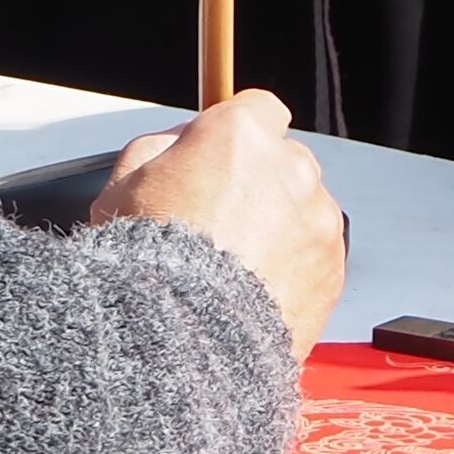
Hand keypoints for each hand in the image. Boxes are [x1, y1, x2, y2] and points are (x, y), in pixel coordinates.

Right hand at [104, 89, 348, 347]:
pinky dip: (294, 270)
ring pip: (303, 210)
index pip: (257, 109)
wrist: (182, 343)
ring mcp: (318, 218)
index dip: (235, 138)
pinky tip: (253, 293)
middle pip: (283, 162)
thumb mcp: (121, 186)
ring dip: (279, 229)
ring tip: (233, 271)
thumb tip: (181, 140)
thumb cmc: (147, 266)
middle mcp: (291, 166)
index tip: (220, 162)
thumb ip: (158, 147)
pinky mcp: (333, 268)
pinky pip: (316, 256)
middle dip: (258, 185)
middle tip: (218, 226)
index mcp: (241, 134)